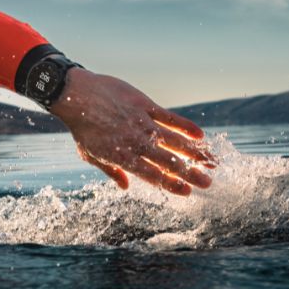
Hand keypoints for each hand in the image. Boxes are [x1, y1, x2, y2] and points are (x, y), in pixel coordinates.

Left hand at [48, 69, 215, 195]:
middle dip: (190, 174)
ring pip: (174, 141)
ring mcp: (142, 123)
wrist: (76, 96)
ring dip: (195, 153)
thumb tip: (126, 186)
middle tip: (208, 183)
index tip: (188, 192)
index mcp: (122, 158)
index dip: (172, 185)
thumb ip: (111, 171)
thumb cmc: (81, 127)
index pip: (153, 176)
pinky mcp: (144, 105)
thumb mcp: (90, 154)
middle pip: (169, 162)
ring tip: (212, 162)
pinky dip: (186, 127)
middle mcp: (135, 143)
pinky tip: (200, 136)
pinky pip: (170, 118)